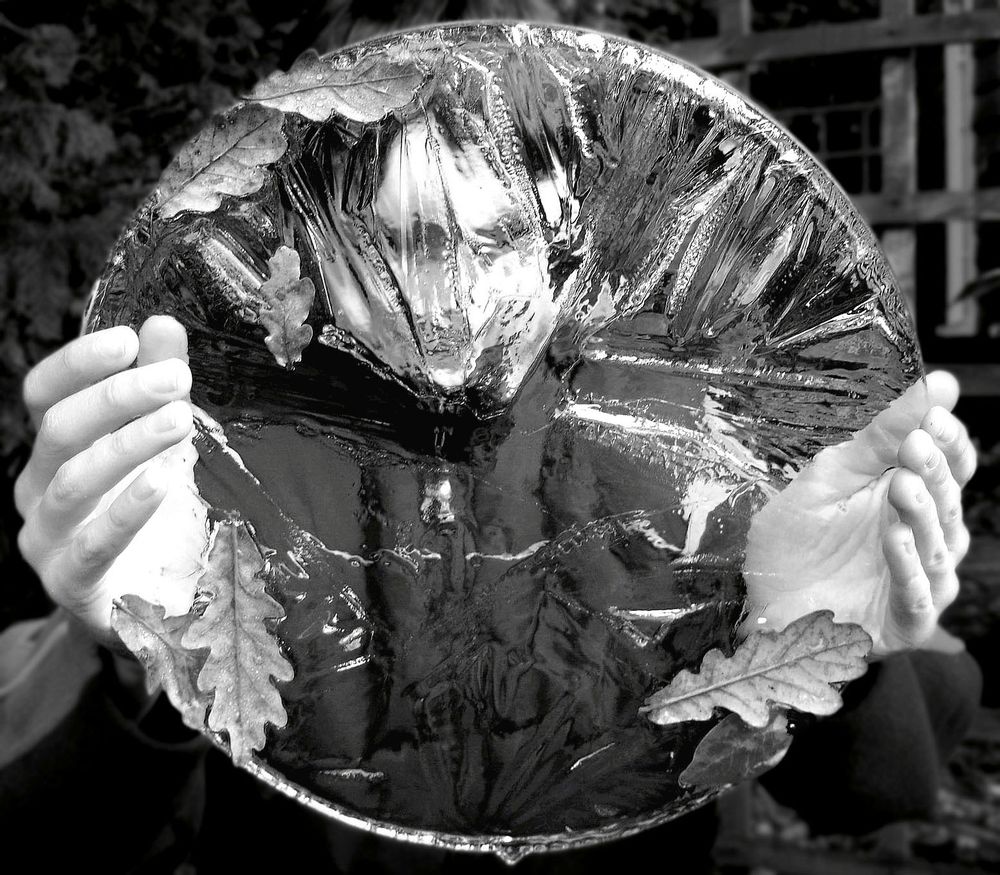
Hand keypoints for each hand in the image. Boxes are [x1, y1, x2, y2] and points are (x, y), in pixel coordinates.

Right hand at [15, 316, 203, 641]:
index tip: (128, 340)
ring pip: (74, 482)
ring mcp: (49, 540)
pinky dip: (127, 511)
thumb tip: (161, 323)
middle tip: (176, 381)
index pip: (44, 394)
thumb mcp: (164, 441)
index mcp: (54, 450)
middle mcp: (38, 491)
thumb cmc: (160, 513)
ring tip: (179, 421)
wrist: (166, 599)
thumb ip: (160, 385)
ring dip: (127, 445)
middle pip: (59, 431)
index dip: (79, 363)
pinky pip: (94, 545)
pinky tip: (161, 482)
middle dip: (118, 398)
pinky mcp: (74, 585)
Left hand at [744, 371, 975, 657]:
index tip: (934, 416)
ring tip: (901, 486)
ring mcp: (917, 582)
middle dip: (932, 472)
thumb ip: (880, 437)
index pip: (951, 467)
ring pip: (938, 548)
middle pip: (946, 502)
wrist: (762, 599)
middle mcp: (923, 540)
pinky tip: (894, 539)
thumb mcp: (831, 477)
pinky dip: (908, 568)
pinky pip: (917, 595)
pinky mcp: (903, 621)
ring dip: (922, 515)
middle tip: (914, 446)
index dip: (948, 442)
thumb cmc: (797, 539)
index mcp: (909, 501)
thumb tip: (939, 383)